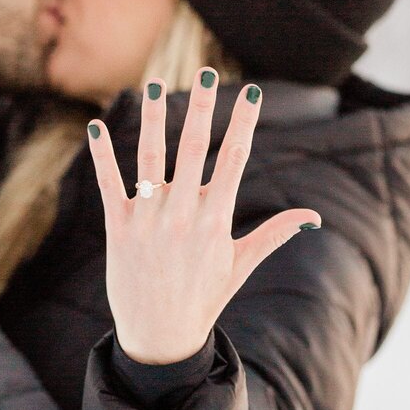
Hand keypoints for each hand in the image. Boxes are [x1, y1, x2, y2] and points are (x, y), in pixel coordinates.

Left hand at [86, 71, 320, 363]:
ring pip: (150, 158)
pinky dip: (102, 154)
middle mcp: (182, 214)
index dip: (244, 125)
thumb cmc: (203, 299)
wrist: (159, 338)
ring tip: (155, 83)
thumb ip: (274, 234)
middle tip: (207, 71)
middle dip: (202, 107)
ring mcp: (148, 220)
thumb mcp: (241, 265)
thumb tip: (314, 217)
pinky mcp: (118, 229)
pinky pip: (109, 184)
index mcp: (216, 220)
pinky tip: (95, 125)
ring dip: (154, 118)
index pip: (234, 160)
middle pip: (193, 149)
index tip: (252, 94)